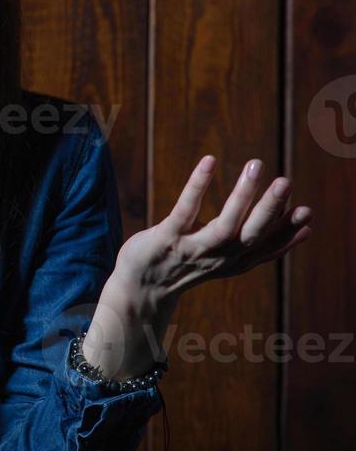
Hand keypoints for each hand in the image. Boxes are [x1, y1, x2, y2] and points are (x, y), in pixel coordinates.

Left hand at [114, 155, 312, 301]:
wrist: (141, 289)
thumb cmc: (188, 266)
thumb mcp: (230, 260)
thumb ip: (264, 245)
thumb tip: (309, 230)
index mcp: (236, 260)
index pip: (268, 246)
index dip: (288, 231)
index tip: (308, 212)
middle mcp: (219, 257)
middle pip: (251, 234)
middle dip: (271, 209)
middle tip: (286, 182)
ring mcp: (193, 248)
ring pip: (224, 224)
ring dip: (242, 194)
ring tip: (256, 165)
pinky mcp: (167, 237)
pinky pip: (185, 209)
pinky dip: (198, 185)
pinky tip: (209, 161)